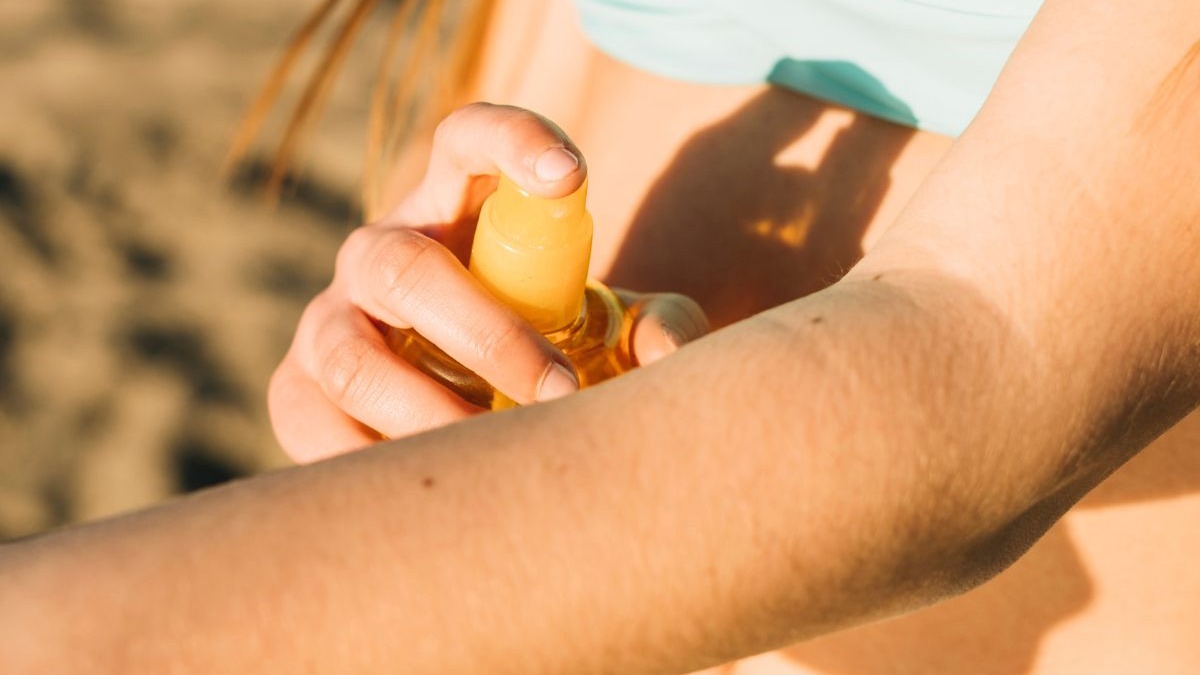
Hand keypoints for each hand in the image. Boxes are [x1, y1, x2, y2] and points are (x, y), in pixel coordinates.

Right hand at [269, 103, 707, 463]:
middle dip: (486, 334)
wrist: (465, 404)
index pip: (466, 140)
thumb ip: (655, 325)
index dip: (511, 142)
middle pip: (404, 265)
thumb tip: (665, 352)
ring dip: (433, 414)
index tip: (572, 178)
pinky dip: (382, 464)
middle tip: (560, 393)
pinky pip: (316, 428)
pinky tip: (448, 485)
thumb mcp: (611, 329)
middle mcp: (379, 251)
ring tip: (504, 456)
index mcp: (455, 208)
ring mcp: (329, 319)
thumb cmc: (551, 350)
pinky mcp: (296, 391)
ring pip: (353, 357)